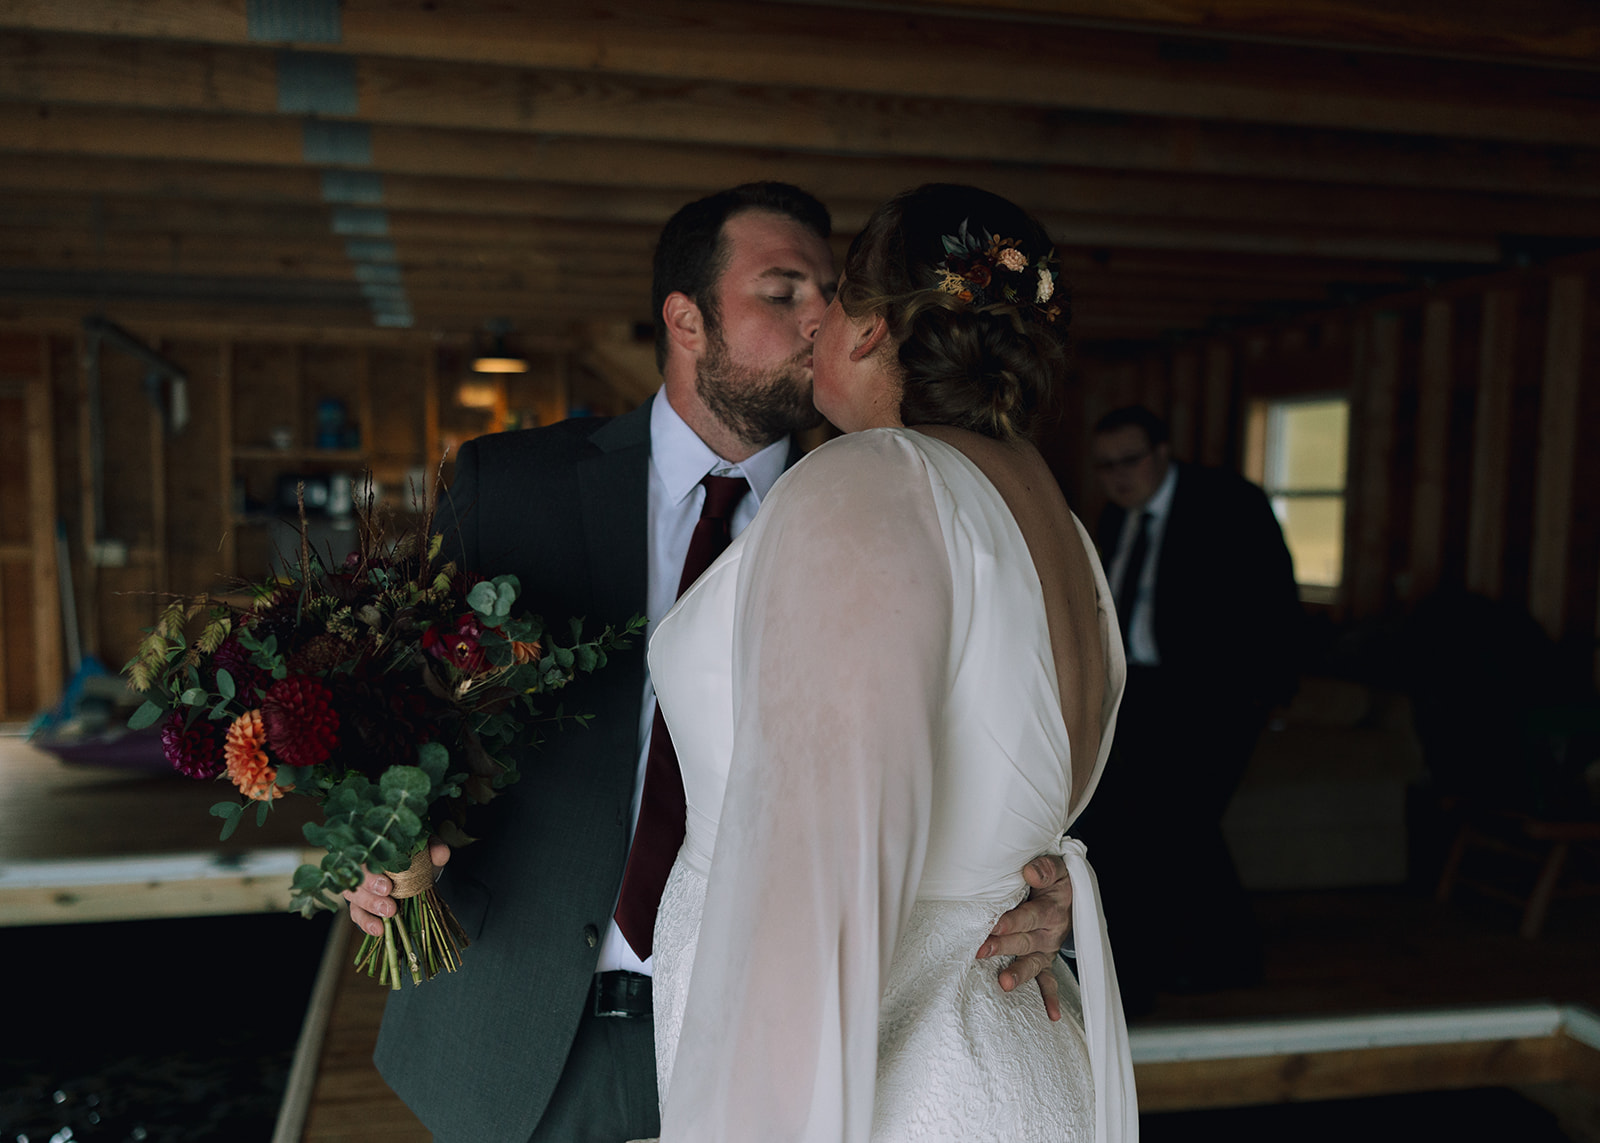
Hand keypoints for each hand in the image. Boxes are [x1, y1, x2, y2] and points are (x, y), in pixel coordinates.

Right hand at [343, 837, 450, 937]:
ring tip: (388, 914)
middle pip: (356, 881)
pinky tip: (378, 929)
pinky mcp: (360, 904)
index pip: (363, 859)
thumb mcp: (427, 851)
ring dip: (370, 907)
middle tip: (388, 904)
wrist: (419, 870)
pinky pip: (357, 914)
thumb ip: (434, 849)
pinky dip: (367, 923)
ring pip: (354, 897)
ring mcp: (359, 886)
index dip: (372, 875)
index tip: (388, 887)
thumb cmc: (418, 857)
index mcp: (374, 848)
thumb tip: (441, 852)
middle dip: (371, 895)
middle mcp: (361, 867)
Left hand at [976, 855, 1073, 1020]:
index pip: (1029, 916)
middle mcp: (1050, 932)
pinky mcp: (1047, 959)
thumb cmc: (1055, 881)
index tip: (994, 926)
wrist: (1071, 894)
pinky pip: (1051, 981)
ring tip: (1003, 983)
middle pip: (1025, 941)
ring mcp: (1048, 949)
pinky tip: (1053, 1016)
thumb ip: (1045, 869)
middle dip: (1003, 946)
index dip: (1012, 921)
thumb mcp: (1056, 869)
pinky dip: (1052, 997)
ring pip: (1033, 963)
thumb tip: (1029, 873)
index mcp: (1051, 909)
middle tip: (981, 950)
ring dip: (1019, 973)